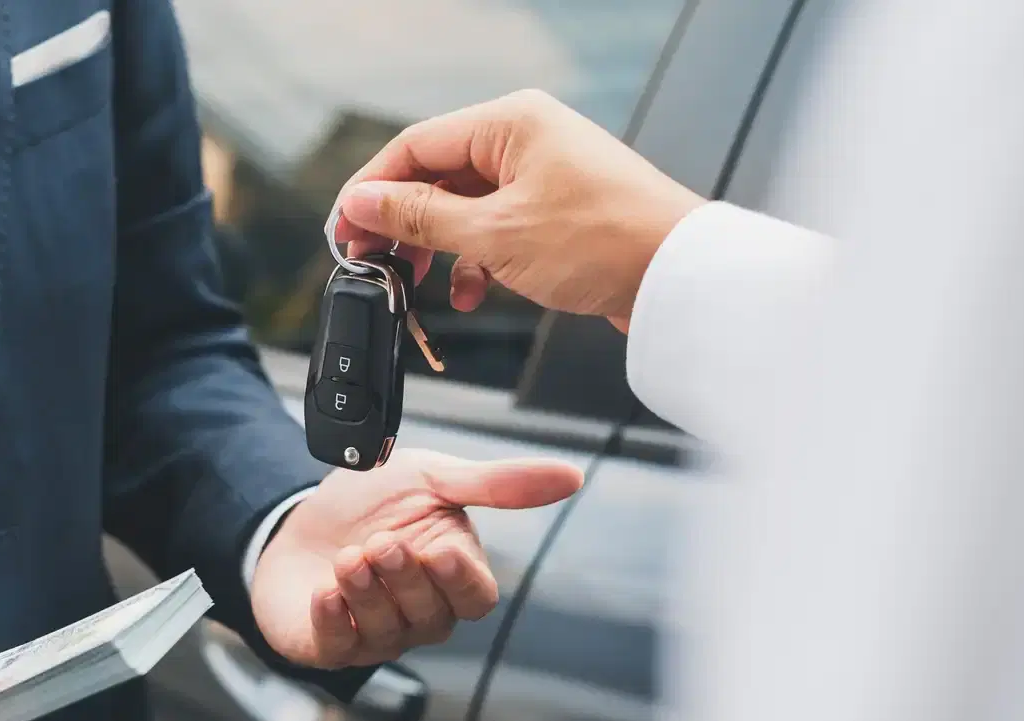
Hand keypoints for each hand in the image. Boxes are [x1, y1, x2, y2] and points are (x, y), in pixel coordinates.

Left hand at [252, 449, 582, 668]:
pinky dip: (331, 620)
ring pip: (386, 632)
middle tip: (381, 542)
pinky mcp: (328, 645)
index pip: (475, 597)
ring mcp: (374, 633)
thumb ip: (498, 483)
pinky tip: (324, 591)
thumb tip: (572, 476)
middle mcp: (418, 613)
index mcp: (450, 575)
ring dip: (366, 593)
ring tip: (347, 557)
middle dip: (405, 579)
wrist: (298, 516)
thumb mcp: (433, 478)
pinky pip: (337, 646)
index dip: (460, 580)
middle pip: (432, 616)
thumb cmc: (373, 503)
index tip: (439, 551)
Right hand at [333, 89, 704, 330]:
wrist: (679, 279)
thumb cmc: (603, 242)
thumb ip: (419, 218)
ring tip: (417, 286)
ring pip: (463, 209)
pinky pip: (495, 230)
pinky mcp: (555, 212)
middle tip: (372, 263)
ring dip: (437, 250)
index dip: (371, 190)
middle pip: (436, 177)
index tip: (344, 230)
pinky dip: (475, 262)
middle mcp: (524, 140)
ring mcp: (542, 175)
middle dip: (402, 225)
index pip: (415, 146)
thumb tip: (363, 204)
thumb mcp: (493, 234)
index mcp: (509, 123)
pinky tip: (470, 294)